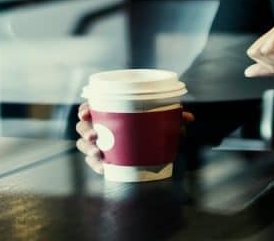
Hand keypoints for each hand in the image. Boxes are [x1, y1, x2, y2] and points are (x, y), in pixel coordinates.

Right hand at [75, 102, 193, 174]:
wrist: (154, 146)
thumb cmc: (155, 125)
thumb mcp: (164, 120)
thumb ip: (174, 117)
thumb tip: (189, 118)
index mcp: (110, 111)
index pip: (90, 107)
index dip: (85, 109)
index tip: (86, 112)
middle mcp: (101, 126)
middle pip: (83, 127)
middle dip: (86, 131)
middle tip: (95, 136)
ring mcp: (99, 143)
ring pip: (85, 145)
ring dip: (88, 149)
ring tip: (98, 152)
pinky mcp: (103, 158)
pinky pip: (93, 162)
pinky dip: (97, 164)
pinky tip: (103, 167)